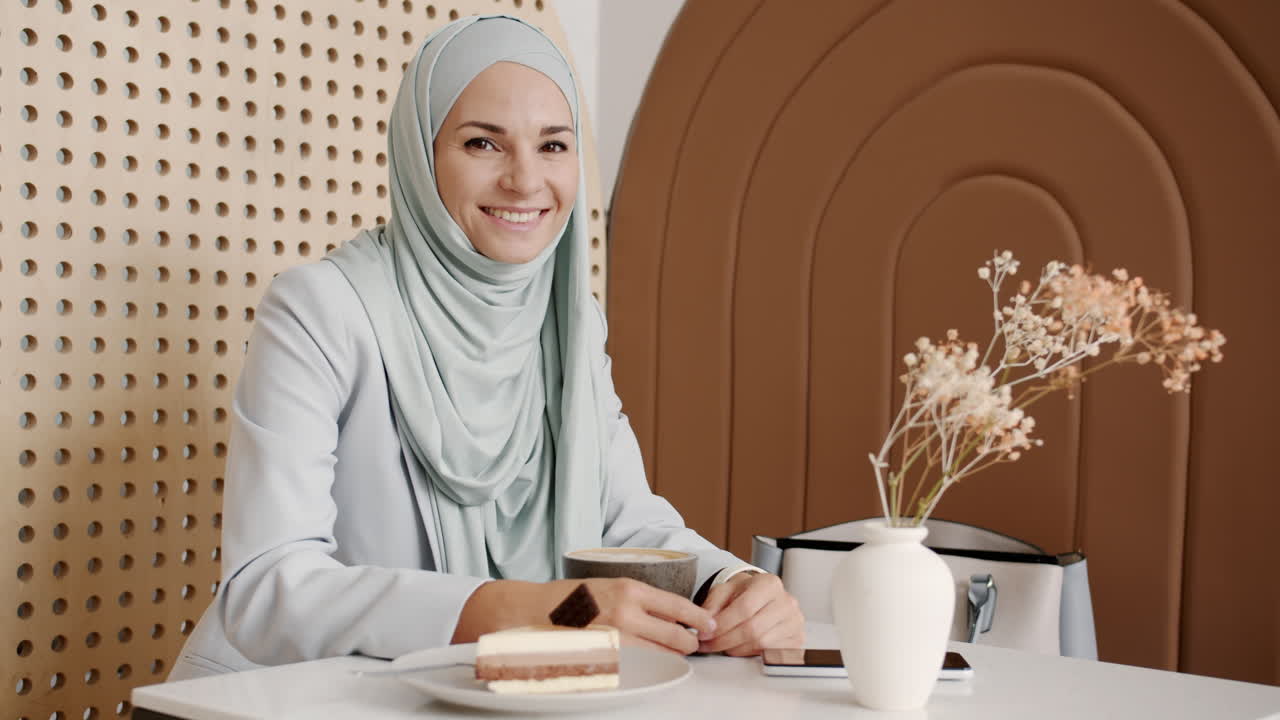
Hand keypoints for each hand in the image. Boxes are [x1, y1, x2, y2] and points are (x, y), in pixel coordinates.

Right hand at [564, 578, 715, 655]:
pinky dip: (651, 662)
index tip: (709, 624)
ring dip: (672, 654)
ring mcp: (617, 637)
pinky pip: (641, 663)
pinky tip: (652, 659)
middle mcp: (626, 613)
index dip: (698, 618)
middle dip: (690, 642)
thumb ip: (643, 599)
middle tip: (694, 643)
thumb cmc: (578, 595)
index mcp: (631, 590)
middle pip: (675, 635)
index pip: (677, 606)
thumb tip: (674, 615)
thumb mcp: (615, 585)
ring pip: (660, 653)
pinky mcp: (608, 655)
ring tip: (674, 651)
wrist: (541, 609)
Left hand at [697, 572, 803, 655]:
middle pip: (752, 628)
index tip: (705, 634)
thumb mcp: (725, 590)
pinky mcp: (796, 639)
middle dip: (725, 640)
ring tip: (721, 646)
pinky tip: (738, 648)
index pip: (744, 608)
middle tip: (708, 645)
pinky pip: (770, 653)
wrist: (764, 597)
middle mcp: (787, 602)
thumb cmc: (745, 593)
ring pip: (761, 643)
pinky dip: (750, 654)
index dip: (722, 624)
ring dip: (735, 649)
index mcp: (769, 584)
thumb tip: (705, 623)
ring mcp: (794, 622)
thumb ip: (712, 604)